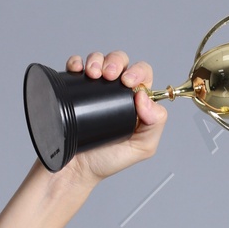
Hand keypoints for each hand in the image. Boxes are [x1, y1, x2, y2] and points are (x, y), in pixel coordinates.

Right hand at [63, 48, 166, 184]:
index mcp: (135, 101)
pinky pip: (76, 65)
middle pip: (120, 61)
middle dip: (115, 62)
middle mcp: (116, 92)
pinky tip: (77, 70)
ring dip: (96, 59)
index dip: (137, 71)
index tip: (127, 82)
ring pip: (99, 59)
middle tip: (109, 75)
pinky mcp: (74, 88)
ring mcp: (94, 88)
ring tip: (92, 74)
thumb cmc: (108, 160)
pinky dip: (77, 62)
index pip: (142, 74)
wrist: (77, 168)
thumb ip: (154, 125)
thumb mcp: (142, 148)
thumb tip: (145, 98)